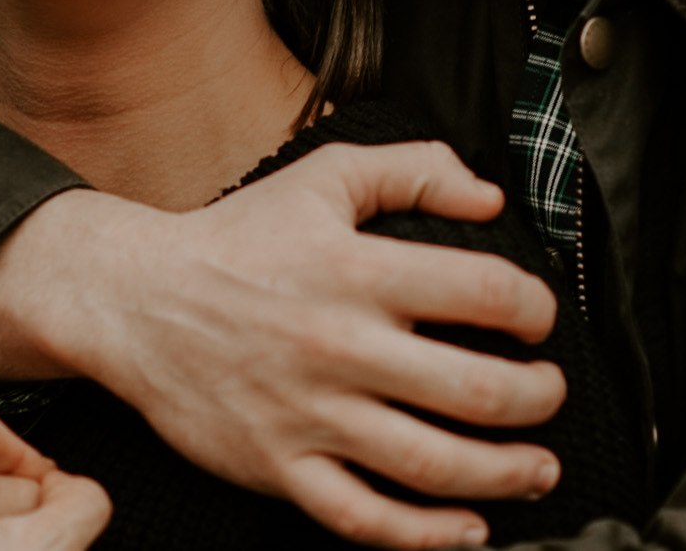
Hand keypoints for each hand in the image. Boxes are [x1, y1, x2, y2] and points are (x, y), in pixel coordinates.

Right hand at [0, 141, 567, 548]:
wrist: (136, 300)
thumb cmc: (237, 239)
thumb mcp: (324, 177)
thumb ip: (413, 170)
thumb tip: (488, 198)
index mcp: (356, 270)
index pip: (482, 293)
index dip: (533, 309)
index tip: (538, 319)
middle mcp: (339, 346)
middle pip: (474, 389)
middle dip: (537, 398)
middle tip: (549, 394)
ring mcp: (309, 414)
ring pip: (430, 462)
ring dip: (504, 472)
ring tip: (537, 466)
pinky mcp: (280, 466)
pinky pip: (362, 517)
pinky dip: (424, 534)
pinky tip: (467, 528)